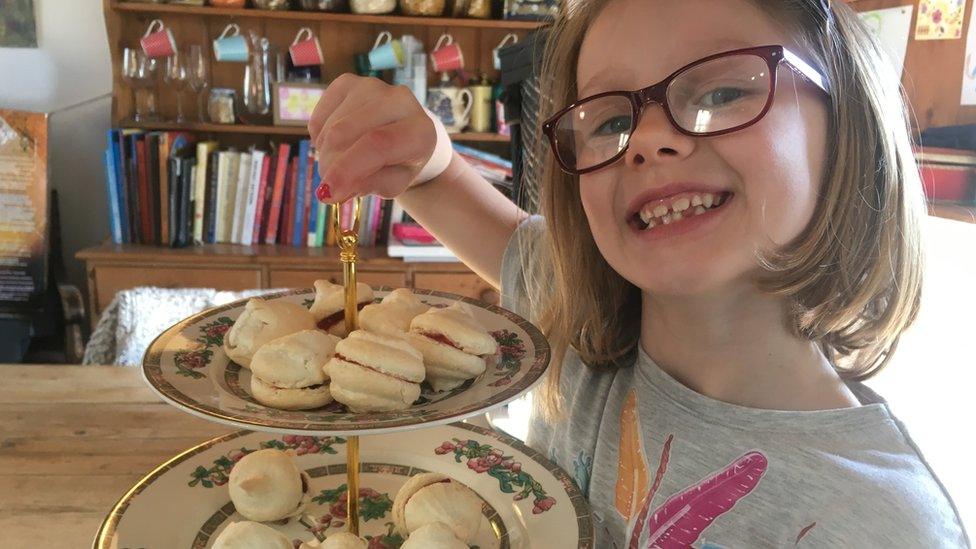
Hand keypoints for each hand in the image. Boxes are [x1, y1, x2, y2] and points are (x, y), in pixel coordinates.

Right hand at [308, 74, 436, 202]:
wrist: (403, 135)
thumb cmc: (399, 163)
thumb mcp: (392, 183)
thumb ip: (368, 186)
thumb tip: (332, 190)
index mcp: (419, 129)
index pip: (377, 145)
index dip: (347, 168)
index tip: (326, 193)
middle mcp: (399, 99)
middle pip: (345, 133)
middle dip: (330, 164)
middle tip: (333, 184)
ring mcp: (372, 86)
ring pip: (330, 126)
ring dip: (326, 153)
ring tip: (342, 161)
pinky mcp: (348, 82)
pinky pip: (320, 117)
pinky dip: (320, 138)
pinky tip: (337, 143)